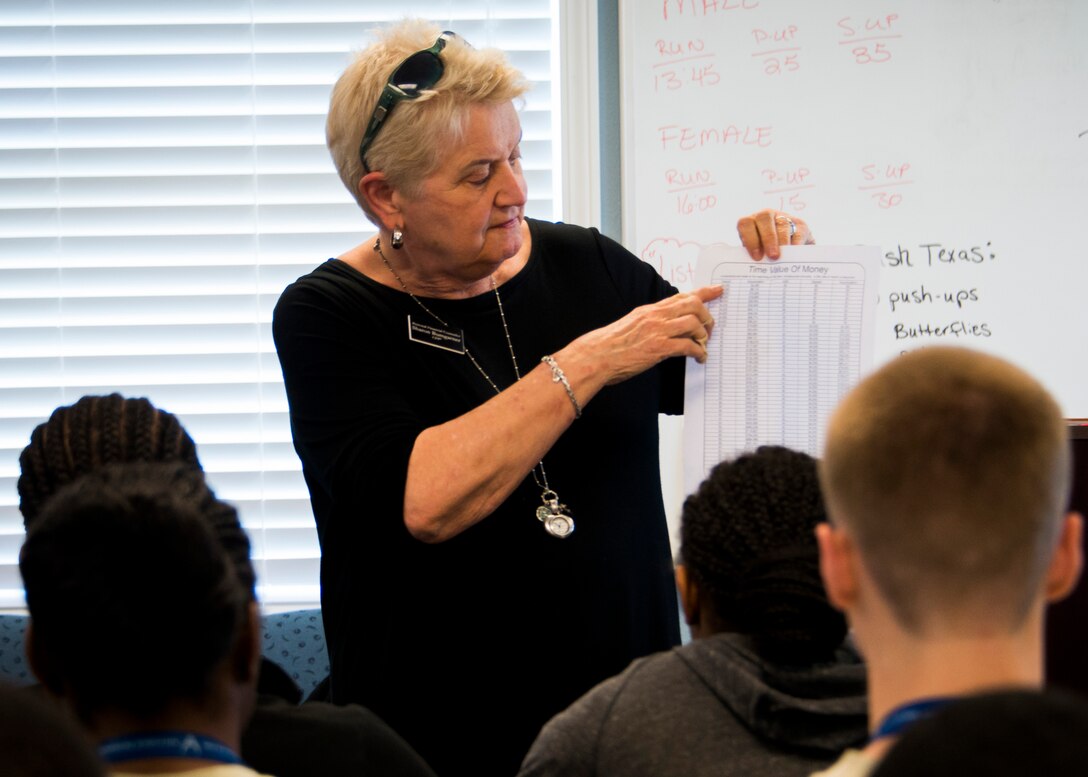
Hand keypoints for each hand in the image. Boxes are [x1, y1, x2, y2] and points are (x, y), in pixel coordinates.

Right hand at [564, 285, 723, 386]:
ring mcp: (658, 331)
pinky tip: (699, 357)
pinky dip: (699, 352)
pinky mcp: (658, 348)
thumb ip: (650, 322)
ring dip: (704, 335)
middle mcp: (656, 316)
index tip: (718, 290)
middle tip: (710, 328)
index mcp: (649, 310)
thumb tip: (667, 325)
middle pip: (693, 305)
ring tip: (703, 345)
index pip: (682, 295)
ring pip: (693, 323)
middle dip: (707, 316)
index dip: (704, 292)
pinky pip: (688, 345)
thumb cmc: (610, 344)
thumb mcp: (632, 324)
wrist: (596, 356)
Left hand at [736, 208, 814, 260]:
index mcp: (751, 222)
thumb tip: (755, 268)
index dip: (749, 239)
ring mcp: (783, 217)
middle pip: (764, 218)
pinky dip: (796, 243)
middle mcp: (766, 216)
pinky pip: (798, 232)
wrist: (789, 250)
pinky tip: (794, 254)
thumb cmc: (767, 253)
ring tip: (783, 256)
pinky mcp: (799, 224)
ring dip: (782, 241)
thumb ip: (756, 257)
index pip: (745, 224)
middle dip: (768, 238)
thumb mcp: (758, 253)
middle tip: (772, 256)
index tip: (756, 257)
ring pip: (782, 224)